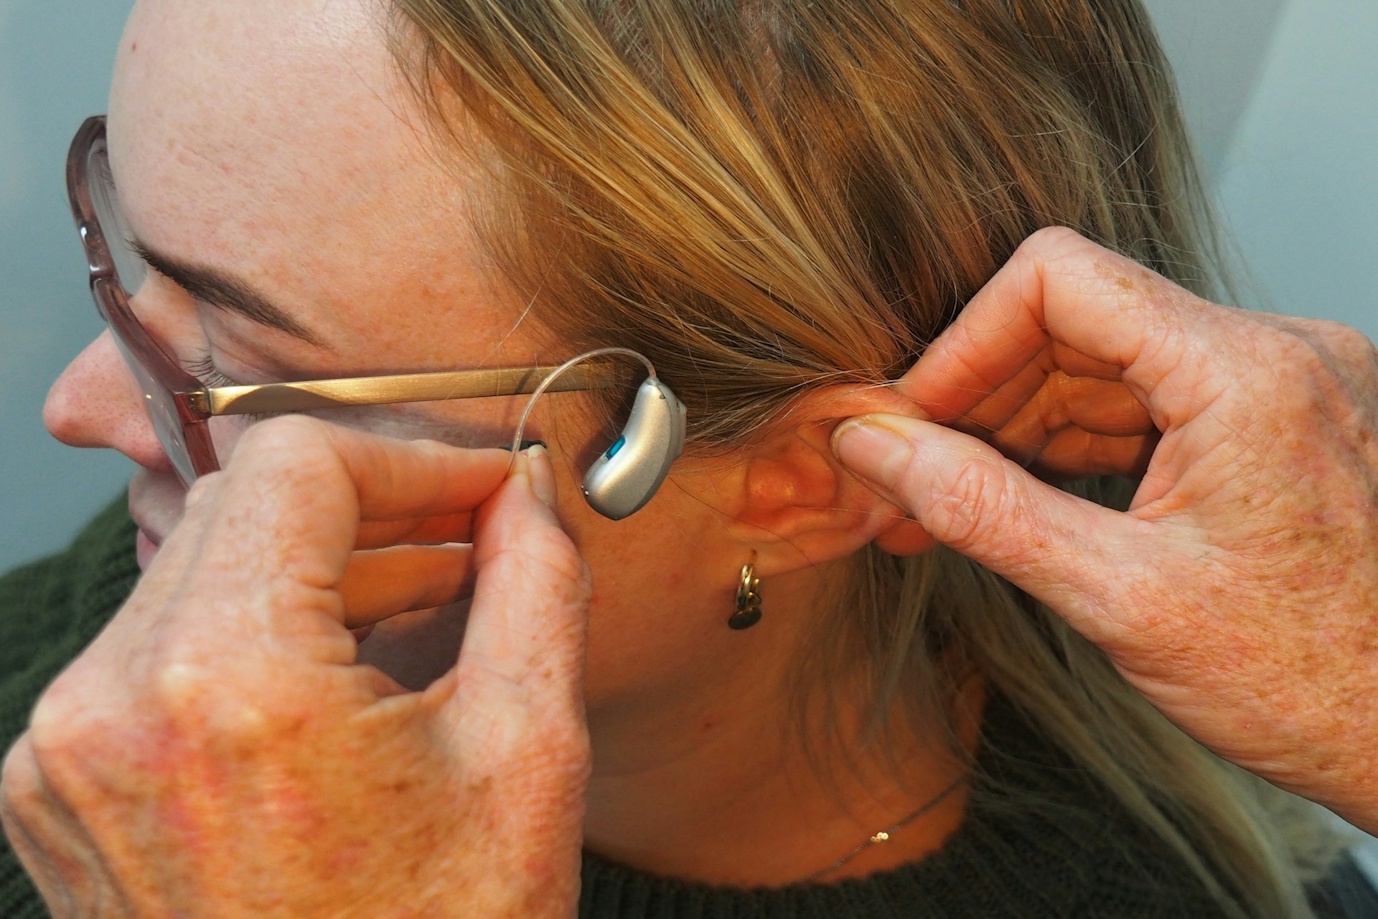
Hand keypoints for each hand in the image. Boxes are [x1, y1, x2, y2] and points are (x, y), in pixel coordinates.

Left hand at [0, 417, 592, 916]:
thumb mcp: (527, 757)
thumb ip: (535, 584)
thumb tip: (529, 494)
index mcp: (228, 681)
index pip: (298, 460)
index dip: (412, 455)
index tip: (485, 489)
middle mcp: (111, 703)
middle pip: (243, 504)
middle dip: (373, 504)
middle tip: (473, 532)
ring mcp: (65, 751)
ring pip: (201, 568)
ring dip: (319, 564)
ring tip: (427, 595)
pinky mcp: (60, 787)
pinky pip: (162, 646)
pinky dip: (259, 628)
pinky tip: (347, 663)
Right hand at [831, 228, 1377, 831]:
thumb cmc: (1310, 684)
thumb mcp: (1120, 599)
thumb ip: (985, 511)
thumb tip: (877, 450)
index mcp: (1246, 374)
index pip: (1059, 277)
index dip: (964, 342)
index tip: (912, 420)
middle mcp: (1275, 353)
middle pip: (1076, 320)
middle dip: (980, 397)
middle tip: (908, 479)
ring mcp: (1281, 384)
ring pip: (1105, 361)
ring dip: (1017, 426)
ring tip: (948, 506)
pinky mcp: (1276, 421)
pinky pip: (1148, 400)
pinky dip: (1075, 444)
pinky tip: (1021, 500)